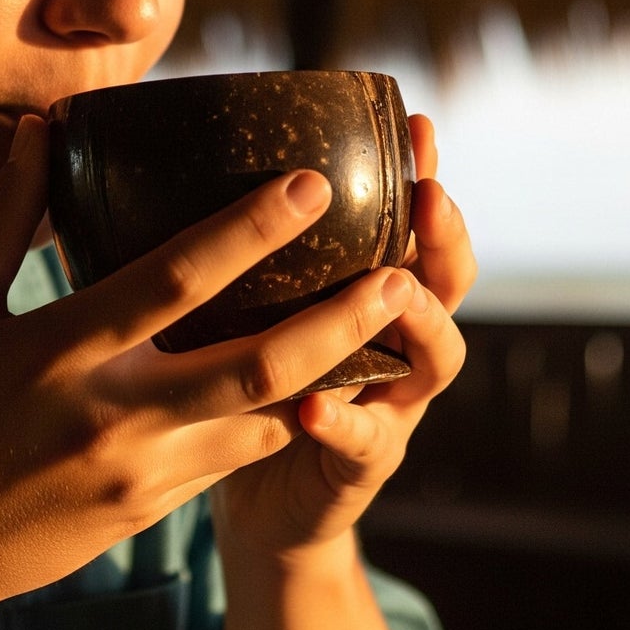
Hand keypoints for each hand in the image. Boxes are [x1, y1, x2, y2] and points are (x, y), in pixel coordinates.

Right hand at [0, 116, 419, 618]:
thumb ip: (1, 218)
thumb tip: (45, 128)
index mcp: (59, 353)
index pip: (173, 281)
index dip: (250, 230)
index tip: (312, 183)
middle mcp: (114, 416)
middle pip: (255, 365)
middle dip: (339, 320)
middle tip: (402, 272)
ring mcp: (141, 474)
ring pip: (265, 420)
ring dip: (334, 373)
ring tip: (391, 325)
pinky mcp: (153, 509)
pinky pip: (238, 456)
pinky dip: (290, 415)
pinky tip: (329, 383)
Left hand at [211, 114, 472, 561]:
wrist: (259, 502)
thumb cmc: (250, 382)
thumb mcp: (255, 306)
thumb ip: (253, 249)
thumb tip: (182, 156)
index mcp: (369, 296)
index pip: (412, 227)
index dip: (423, 177)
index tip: (418, 127)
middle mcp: (397, 345)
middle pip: (446, 284)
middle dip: (445, 237)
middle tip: (429, 196)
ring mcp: (389, 408)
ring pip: (434, 360)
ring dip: (420, 321)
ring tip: (395, 288)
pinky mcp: (360, 471)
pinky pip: (366, 446)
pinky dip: (343, 424)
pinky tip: (314, 408)